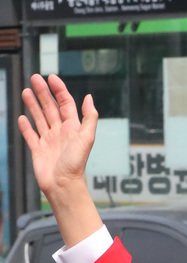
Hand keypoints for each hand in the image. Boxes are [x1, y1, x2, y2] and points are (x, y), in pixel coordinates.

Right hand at [18, 74, 97, 196]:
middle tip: (34, 78)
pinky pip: (31, 135)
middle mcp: (61, 133)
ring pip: (40, 118)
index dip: (59, 90)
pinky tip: (21, 118)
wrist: (63, 184)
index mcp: (73, 128)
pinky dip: (26, 127)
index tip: (51, 77)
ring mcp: (49, 141)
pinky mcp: (38, 150)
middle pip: (51, 108)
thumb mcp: (86, 138)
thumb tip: (89, 98)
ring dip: (33, 105)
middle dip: (43, 93)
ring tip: (26, 91)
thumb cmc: (75, 163)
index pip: (65, 104)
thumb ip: (89, 118)